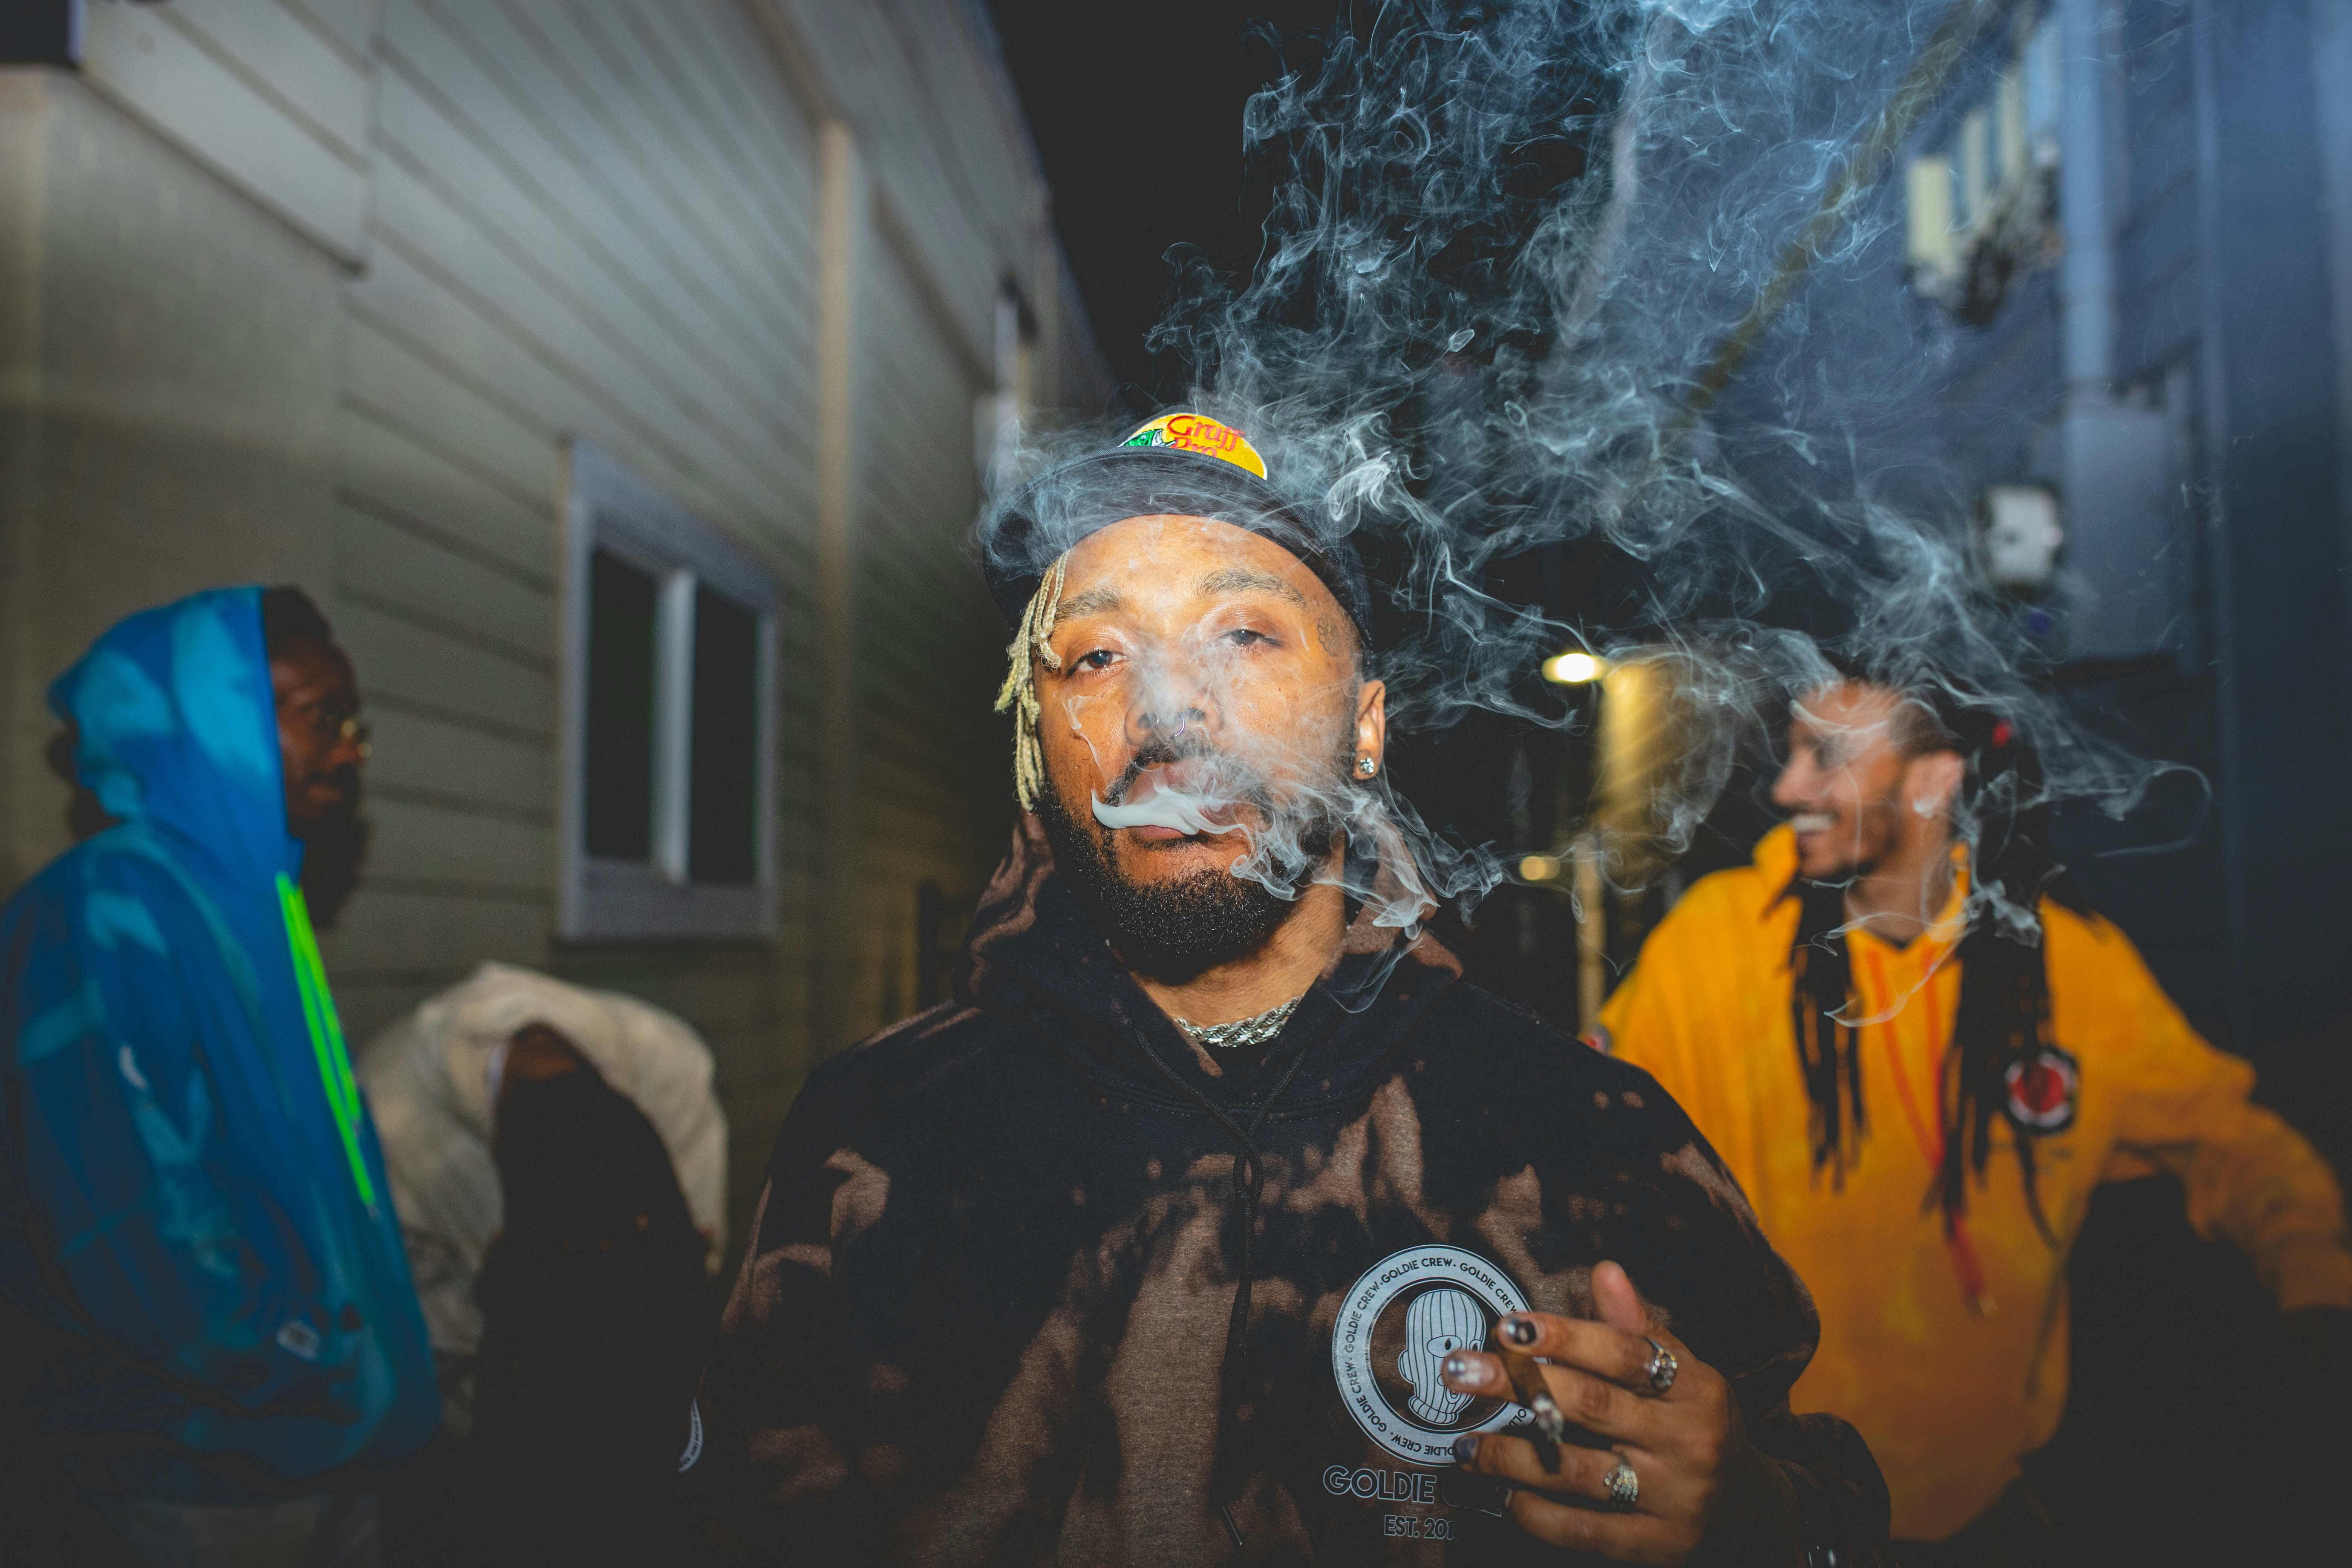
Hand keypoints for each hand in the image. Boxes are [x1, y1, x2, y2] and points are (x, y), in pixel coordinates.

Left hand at [1441, 1260, 1802, 1564]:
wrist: (1747, 1506)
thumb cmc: (1695, 1422)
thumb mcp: (1682, 1372)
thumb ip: (1636, 1328)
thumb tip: (1605, 1270)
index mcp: (1695, 1388)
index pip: (1623, 1353)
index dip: (1564, 1336)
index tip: (1508, 1326)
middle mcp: (1688, 1442)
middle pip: (1592, 1406)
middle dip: (1518, 1384)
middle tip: (1459, 1371)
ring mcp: (1674, 1499)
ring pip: (1578, 1472)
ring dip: (1511, 1456)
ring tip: (1464, 1443)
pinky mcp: (1656, 1546)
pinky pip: (1583, 1529)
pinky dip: (1536, 1512)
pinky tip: (1503, 1494)